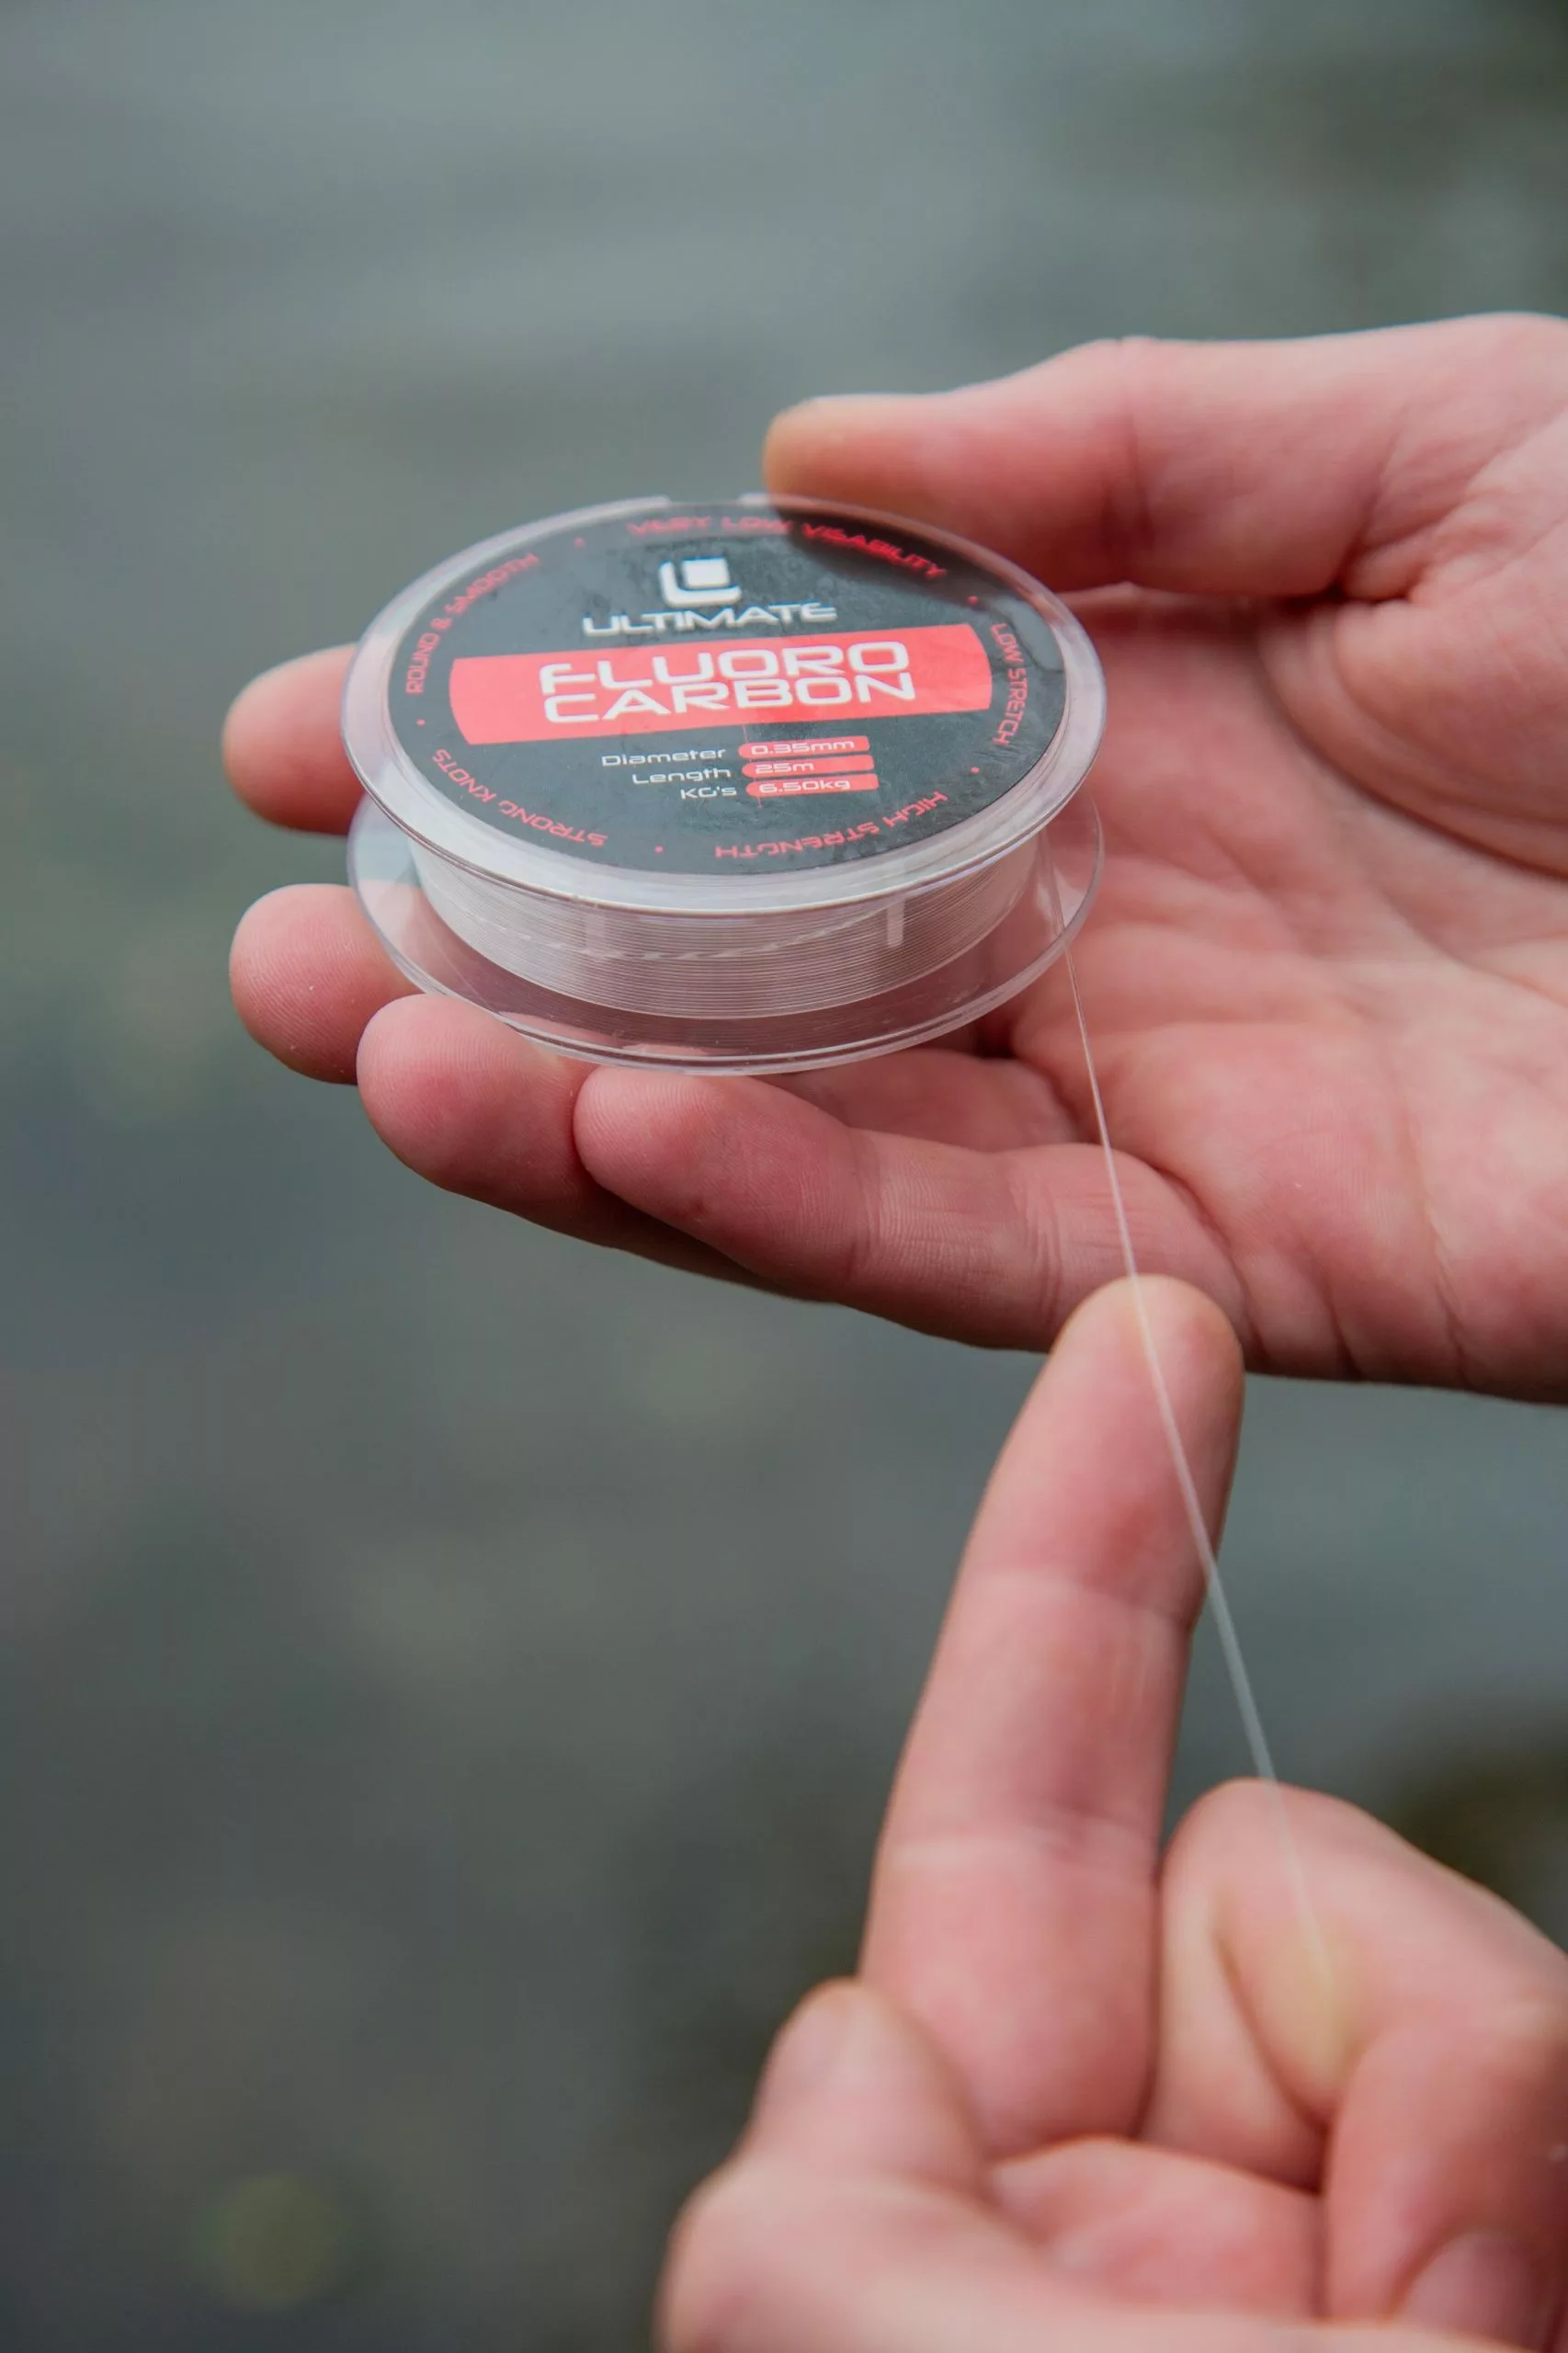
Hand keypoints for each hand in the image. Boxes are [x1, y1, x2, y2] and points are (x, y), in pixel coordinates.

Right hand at [226, 315, 1567, 1393]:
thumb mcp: (1426, 446)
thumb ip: (1128, 456)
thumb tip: (813, 460)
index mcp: (1104, 720)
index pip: (758, 748)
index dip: (544, 735)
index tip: (325, 714)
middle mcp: (1081, 925)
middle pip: (729, 970)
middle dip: (489, 954)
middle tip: (278, 931)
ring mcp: (1138, 1106)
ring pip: (797, 1135)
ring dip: (566, 1101)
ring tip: (367, 1043)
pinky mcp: (1226, 1271)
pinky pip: (962, 1253)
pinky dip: (781, 1203)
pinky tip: (614, 1131)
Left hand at [659, 1281, 1567, 2352]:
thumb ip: (808, 2215)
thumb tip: (855, 2036)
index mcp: (983, 2181)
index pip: (1009, 1794)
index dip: (1067, 1557)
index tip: (1142, 1335)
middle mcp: (1159, 2174)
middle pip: (1263, 1864)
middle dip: (1368, 1988)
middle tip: (1379, 2300)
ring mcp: (1344, 2201)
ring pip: (1430, 1954)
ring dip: (1460, 2117)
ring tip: (1421, 2341)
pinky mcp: (1503, 2212)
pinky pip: (1532, 2043)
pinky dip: (1517, 2156)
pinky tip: (1479, 2325)